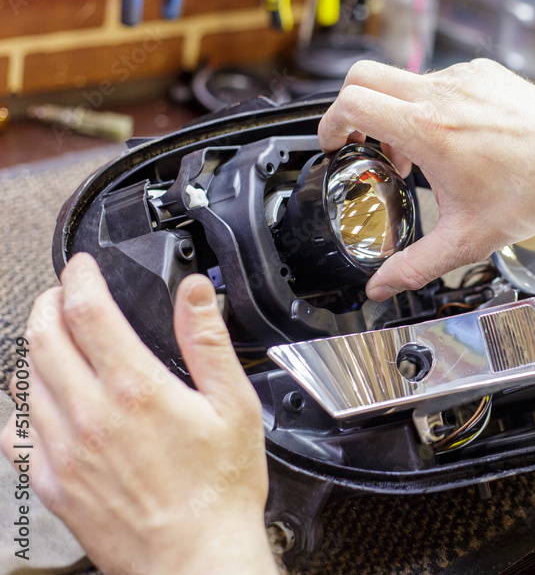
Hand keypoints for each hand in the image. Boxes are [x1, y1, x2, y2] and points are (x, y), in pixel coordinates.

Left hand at [1, 253, 277, 574]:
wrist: (194, 557)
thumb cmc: (218, 490)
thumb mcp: (234, 405)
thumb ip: (208, 341)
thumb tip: (195, 293)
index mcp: (135, 390)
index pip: (86, 312)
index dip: (80, 278)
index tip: (84, 267)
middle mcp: (89, 416)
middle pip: (42, 337)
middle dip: (48, 302)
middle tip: (62, 294)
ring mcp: (63, 451)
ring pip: (23, 380)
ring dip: (33, 346)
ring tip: (53, 338)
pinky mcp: (51, 483)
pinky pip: (13, 432)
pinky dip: (20, 404)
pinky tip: (39, 401)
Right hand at [319, 58, 534, 300]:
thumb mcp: (466, 238)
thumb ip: (415, 266)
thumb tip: (383, 286)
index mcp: (427, 128)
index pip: (350, 102)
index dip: (329, 124)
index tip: (336, 146)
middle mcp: (441, 94)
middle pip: (364, 76)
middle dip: (352, 110)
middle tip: (361, 144)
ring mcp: (463, 79)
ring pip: (405, 82)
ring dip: (396, 114)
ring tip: (415, 156)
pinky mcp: (483, 74)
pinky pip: (440, 82)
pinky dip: (431, 107)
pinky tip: (451, 142)